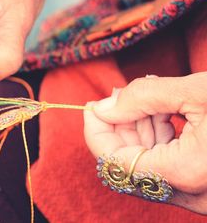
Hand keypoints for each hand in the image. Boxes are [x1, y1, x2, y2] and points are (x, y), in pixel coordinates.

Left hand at [84, 73, 206, 213]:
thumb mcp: (197, 92)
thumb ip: (143, 97)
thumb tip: (104, 108)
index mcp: (184, 173)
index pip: (113, 162)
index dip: (96, 131)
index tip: (92, 106)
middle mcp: (190, 194)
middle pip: (127, 164)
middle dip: (118, 126)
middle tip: (121, 96)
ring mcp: (198, 195)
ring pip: (146, 165)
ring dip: (137, 130)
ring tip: (147, 98)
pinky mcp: (204, 187)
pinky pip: (167, 167)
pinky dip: (157, 139)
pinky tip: (162, 112)